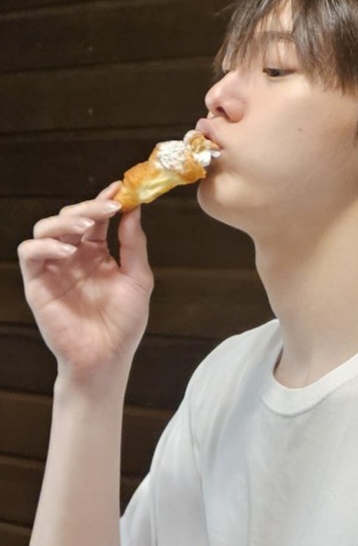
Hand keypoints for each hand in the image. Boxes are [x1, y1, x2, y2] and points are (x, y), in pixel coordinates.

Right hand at [18, 183, 153, 384]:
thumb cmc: (125, 322)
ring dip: (65, 220)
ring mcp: (54, 268)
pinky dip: (46, 246)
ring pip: (46, 228)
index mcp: (97, 253)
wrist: (108, 357)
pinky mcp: (37, 283)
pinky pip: (30, 254)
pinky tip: (69, 251)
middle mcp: (73, 256)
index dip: (105, 200)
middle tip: (109, 205)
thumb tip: (134, 209)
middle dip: (89, 206)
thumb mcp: (138, 278)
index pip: (96, 218)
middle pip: (70, 217)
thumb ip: (133, 244)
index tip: (120, 188)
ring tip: (87, 224)